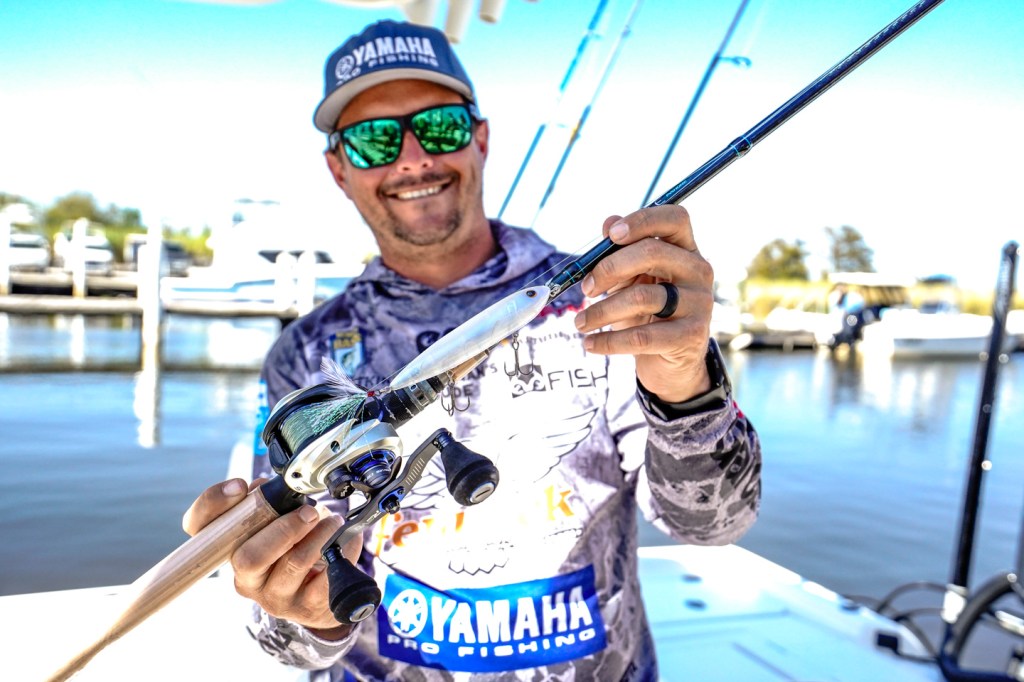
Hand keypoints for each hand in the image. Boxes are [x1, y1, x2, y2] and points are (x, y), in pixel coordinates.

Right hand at [182, 478, 362, 637]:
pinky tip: (341, 542)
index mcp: (228, 550)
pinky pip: (324, 580)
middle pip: (249, 557)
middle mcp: (244, 577)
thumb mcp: (276, 520)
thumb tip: (264, 487)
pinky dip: (338, 554)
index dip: (212, 505)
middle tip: (309, 512)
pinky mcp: (304, 607)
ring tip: (332, 522)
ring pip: (293, 563)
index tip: (240, 486)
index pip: (199, 527)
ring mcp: (273, 596)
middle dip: (284, 528)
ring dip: (318, 535)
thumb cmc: (292, 548)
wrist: (321, 592)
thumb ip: (265, 501)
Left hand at [573, 205, 712, 402]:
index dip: (642, 220)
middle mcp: (698, 271)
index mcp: (686, 250)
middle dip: (609, 268)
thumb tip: (609, 223)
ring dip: (601, 311)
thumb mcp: (632, 279)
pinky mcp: (691, 336)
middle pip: (653, 252)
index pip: (675, 218)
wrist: (670, 362)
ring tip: (580, 323)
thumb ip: (620, 252)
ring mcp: (698, 303)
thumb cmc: (647, 312)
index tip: (611, 235)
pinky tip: (590, 344)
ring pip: (642, 297)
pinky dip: (609, 340)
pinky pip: (642, 336)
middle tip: (586, 289)